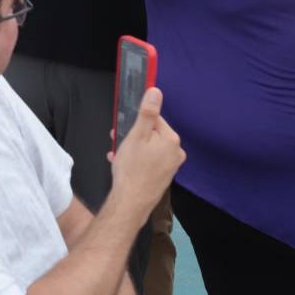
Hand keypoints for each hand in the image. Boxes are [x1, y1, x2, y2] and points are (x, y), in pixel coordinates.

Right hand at [108, 87, 183, 214]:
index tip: (123, 128)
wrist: (131, 202)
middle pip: (152, 134)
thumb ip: (147, 113)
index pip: (154, 120)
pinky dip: (137, 161)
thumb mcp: (136, 135)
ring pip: (149, 149)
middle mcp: (176, 152)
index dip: (136, 123)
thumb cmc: (132, 169)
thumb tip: (155, 92)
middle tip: (118, 141)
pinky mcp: (164, 176)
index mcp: (172, 140)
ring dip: (133, 148)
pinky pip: (149, 162)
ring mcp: (171, 166)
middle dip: (134, 136)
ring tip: (118, 155)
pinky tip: (123, 165)